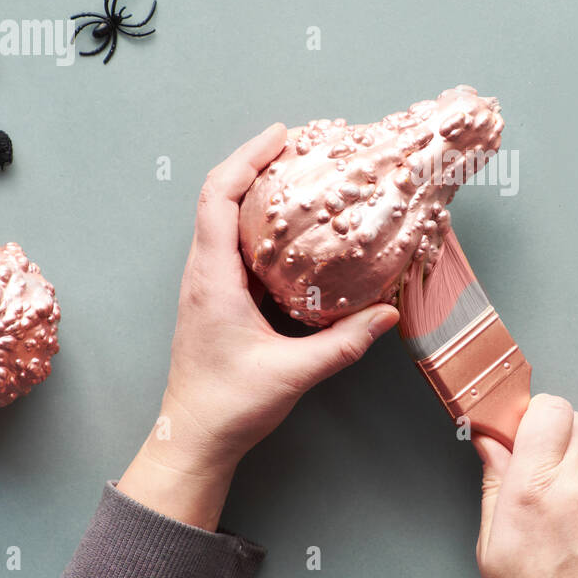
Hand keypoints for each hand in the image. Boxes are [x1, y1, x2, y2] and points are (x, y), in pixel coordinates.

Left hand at [118, 125, 400, 529]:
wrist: (191, 440)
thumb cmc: (229, 406)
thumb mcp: (293, 374)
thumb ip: (343, 344)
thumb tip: (386, 314)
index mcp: (212, 279)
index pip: (218, 198)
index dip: (246, 159)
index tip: (281, 138)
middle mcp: (203, 273)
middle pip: (217, 196)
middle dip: (254, 163)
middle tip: (297, 146)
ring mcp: (206, 285)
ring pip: (221, 218)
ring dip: (253, 190)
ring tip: (296, 175)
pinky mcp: (216, 298)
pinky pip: (232, 245)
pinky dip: (257, 223)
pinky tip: (292, 228)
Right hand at [474, 394, 577, 577]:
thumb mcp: (492, 542)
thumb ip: (494, 480)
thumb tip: (489, 440)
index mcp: (535, 488)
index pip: (550, 409)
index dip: (537, 414)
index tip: (525, 429)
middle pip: (576, 422)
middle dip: (556, 436)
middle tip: (540, 466)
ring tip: (564, 503)